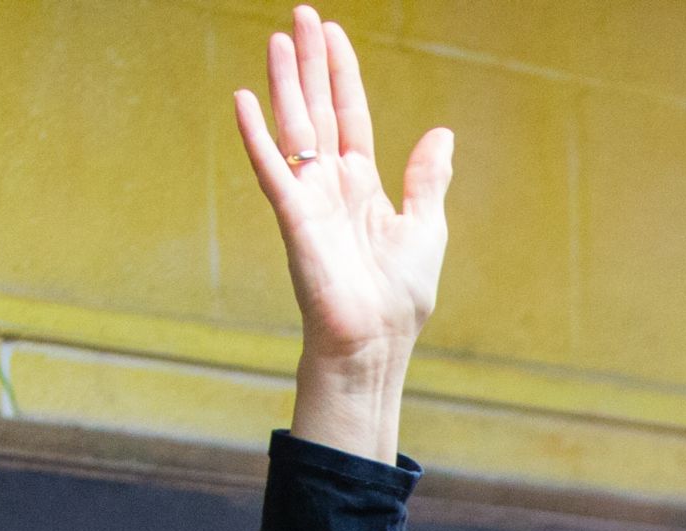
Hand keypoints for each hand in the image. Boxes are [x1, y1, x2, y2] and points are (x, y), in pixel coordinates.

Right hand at [231, 9, 451, 459]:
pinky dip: (257, 136)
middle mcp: (332, 184)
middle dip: (309, 63)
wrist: (377, 342)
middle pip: (318, 109)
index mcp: (362, 185)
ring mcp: (310, 198)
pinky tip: (244, 100)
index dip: (342, 74)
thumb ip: (428, 180)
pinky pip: (272, 169)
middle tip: (300, 15)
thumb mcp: (426, 228)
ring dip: (285, 83)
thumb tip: (441, 134)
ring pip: (295, 128)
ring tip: (277, 39)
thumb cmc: (400, 297)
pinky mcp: (294, 219)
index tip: (334, 33)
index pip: (350, 115)